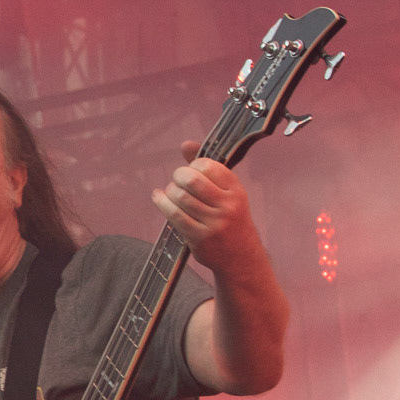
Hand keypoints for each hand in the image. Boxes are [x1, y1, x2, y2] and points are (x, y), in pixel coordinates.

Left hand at [152, 143, 265, 276]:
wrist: (241, 256)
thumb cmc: (229, 218)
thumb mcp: (226, 192)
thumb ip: (207, 167)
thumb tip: (185, 144)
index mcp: (236, 190)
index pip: (208, 165)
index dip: (193, 165)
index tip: (190, 171)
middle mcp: (227, 205)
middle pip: (192, 180)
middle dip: (177, 176)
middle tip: (176, 181)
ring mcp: (214, 223)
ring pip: (180, 197)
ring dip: (168, 192)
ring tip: (169, 193)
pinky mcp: (199, 238)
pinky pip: (174, 215)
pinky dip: (161, 202)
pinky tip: (158, 197)